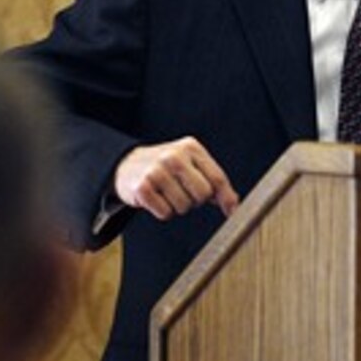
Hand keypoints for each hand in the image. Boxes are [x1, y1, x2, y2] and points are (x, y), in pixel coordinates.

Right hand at [113, 137, 239, 220]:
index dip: (226, 198)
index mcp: (190, 147)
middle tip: (183, 192)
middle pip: (203, 194)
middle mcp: (174, 156)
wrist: (127, 164)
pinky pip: (165, 213)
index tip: (231, 211)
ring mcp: (157, 170)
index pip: (217, 177)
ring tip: (167, 193)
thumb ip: (213, 180)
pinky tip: (156, 198)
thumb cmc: (166, 167)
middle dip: (196, 200)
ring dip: (178, 206)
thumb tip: (234, 204)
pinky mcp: (143, 187)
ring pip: (184, 206)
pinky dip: (162, 211)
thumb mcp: (191, 164)